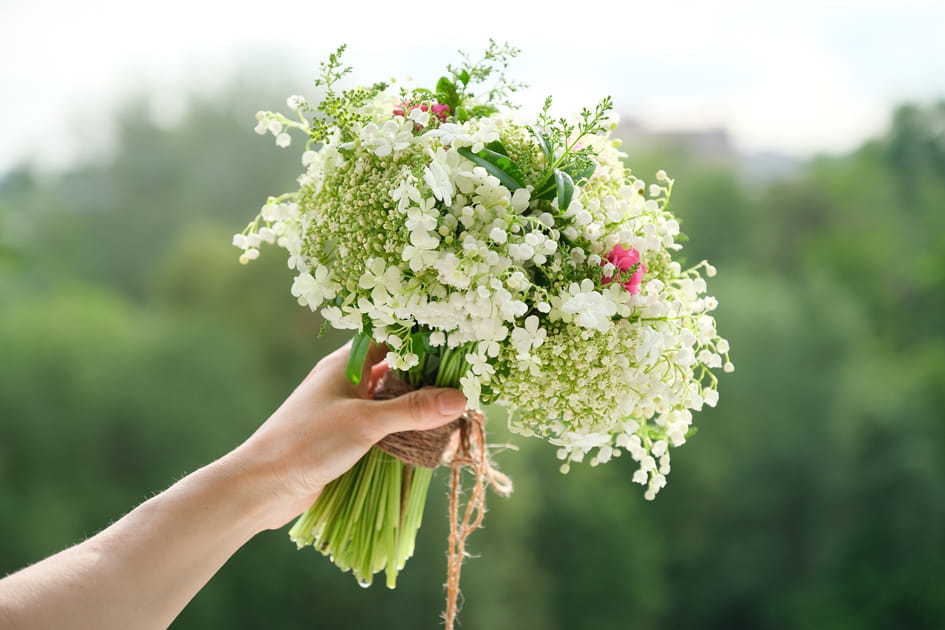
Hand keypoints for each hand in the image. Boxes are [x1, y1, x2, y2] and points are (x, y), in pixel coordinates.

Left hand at [227, 341, 467, 529]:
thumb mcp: (365, 423)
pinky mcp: (345, 439)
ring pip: (390, 403)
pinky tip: (426, 441)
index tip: (459, 348)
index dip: (424, 343)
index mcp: (345, 364)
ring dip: (416, 410)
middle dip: (427, 381)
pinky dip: (404, 432)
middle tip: (465, 387)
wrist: (262, 486)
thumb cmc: (308, 442)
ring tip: (454, 415)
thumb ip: (413, 410)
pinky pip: (382, 429)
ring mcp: (345, 411)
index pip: (392, 340)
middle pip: (396, 372)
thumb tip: (461, 397)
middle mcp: (346, 383)